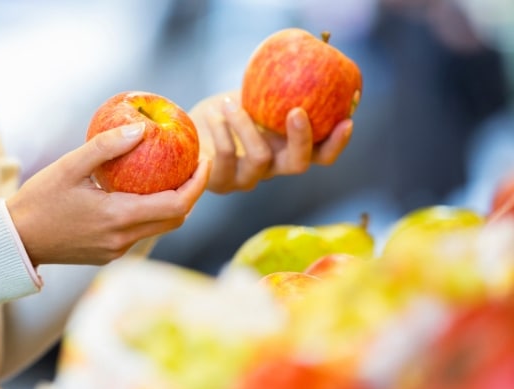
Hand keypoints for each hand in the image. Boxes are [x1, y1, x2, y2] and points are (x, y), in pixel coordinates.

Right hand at [6, 123, 210, 265]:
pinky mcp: (109, 254)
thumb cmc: (39, 200)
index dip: (198, 184)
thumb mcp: (69, 166)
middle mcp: (123, 238)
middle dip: (190, 194)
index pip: (177, 205)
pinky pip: (140, 232)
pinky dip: (150, 213)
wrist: (17, 240)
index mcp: (118, 217)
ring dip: (172, 205)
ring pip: (159, 228)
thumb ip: (105, 147)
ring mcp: (117, 250)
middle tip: (192, 165)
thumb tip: (141, 129)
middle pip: (175, 220)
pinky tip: (142, 193)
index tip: (204, 160)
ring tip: (171, 176)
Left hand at [191, 91, 353, 193]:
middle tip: (296, 111)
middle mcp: (272, 169)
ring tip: (230, 103)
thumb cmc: (227, 108)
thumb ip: (279, 87)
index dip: (337, 142)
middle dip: (302, 139)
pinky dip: (220, 131)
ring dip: (246, 126)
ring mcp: (247, 179)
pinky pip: (226, 158)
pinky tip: (213, 112)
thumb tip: (308, 55)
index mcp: (287, 150)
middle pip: (298, 165)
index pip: (322, 156)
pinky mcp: (220, 181)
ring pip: (260, 158)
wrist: (192, 129)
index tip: (347, 119)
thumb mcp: (256, 96)